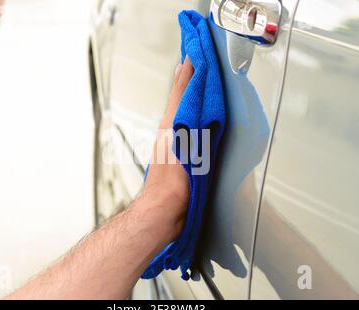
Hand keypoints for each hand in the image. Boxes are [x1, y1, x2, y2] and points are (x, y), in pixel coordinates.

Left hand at [142, 58, 192, 239]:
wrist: (163, 210)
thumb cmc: (175, 185)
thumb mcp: (186, 148)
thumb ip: (191, 120)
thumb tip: (193, 93)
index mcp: (172, 125)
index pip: (181, 89)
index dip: (188, 70)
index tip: (194, 51)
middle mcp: (170, 130)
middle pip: (179, 97)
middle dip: (187, 77)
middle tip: (194, 59)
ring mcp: (172, 142)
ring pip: (180, 109)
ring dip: (187, 92)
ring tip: (194, 79)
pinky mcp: (177, 154)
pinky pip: (183, 124)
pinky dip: (189, 112)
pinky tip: (194, 114)